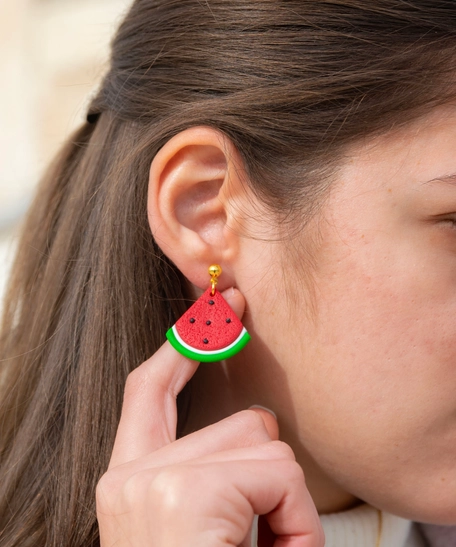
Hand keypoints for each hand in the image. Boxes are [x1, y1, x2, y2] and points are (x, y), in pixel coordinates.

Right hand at [96, 288, 323, 546]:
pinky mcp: (188, 492)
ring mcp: (154, 480)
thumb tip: (259, 419)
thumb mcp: (197, 520)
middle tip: (266, 534)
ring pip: (263, 438)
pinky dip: (298, 520)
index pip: (149, 388)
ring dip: (284, 500)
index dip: (183, 345)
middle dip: (268, 471)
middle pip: (242, 420)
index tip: (217, 311)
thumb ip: (209, 465)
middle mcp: (130, 476)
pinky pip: (280, 471)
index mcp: (128, 481)